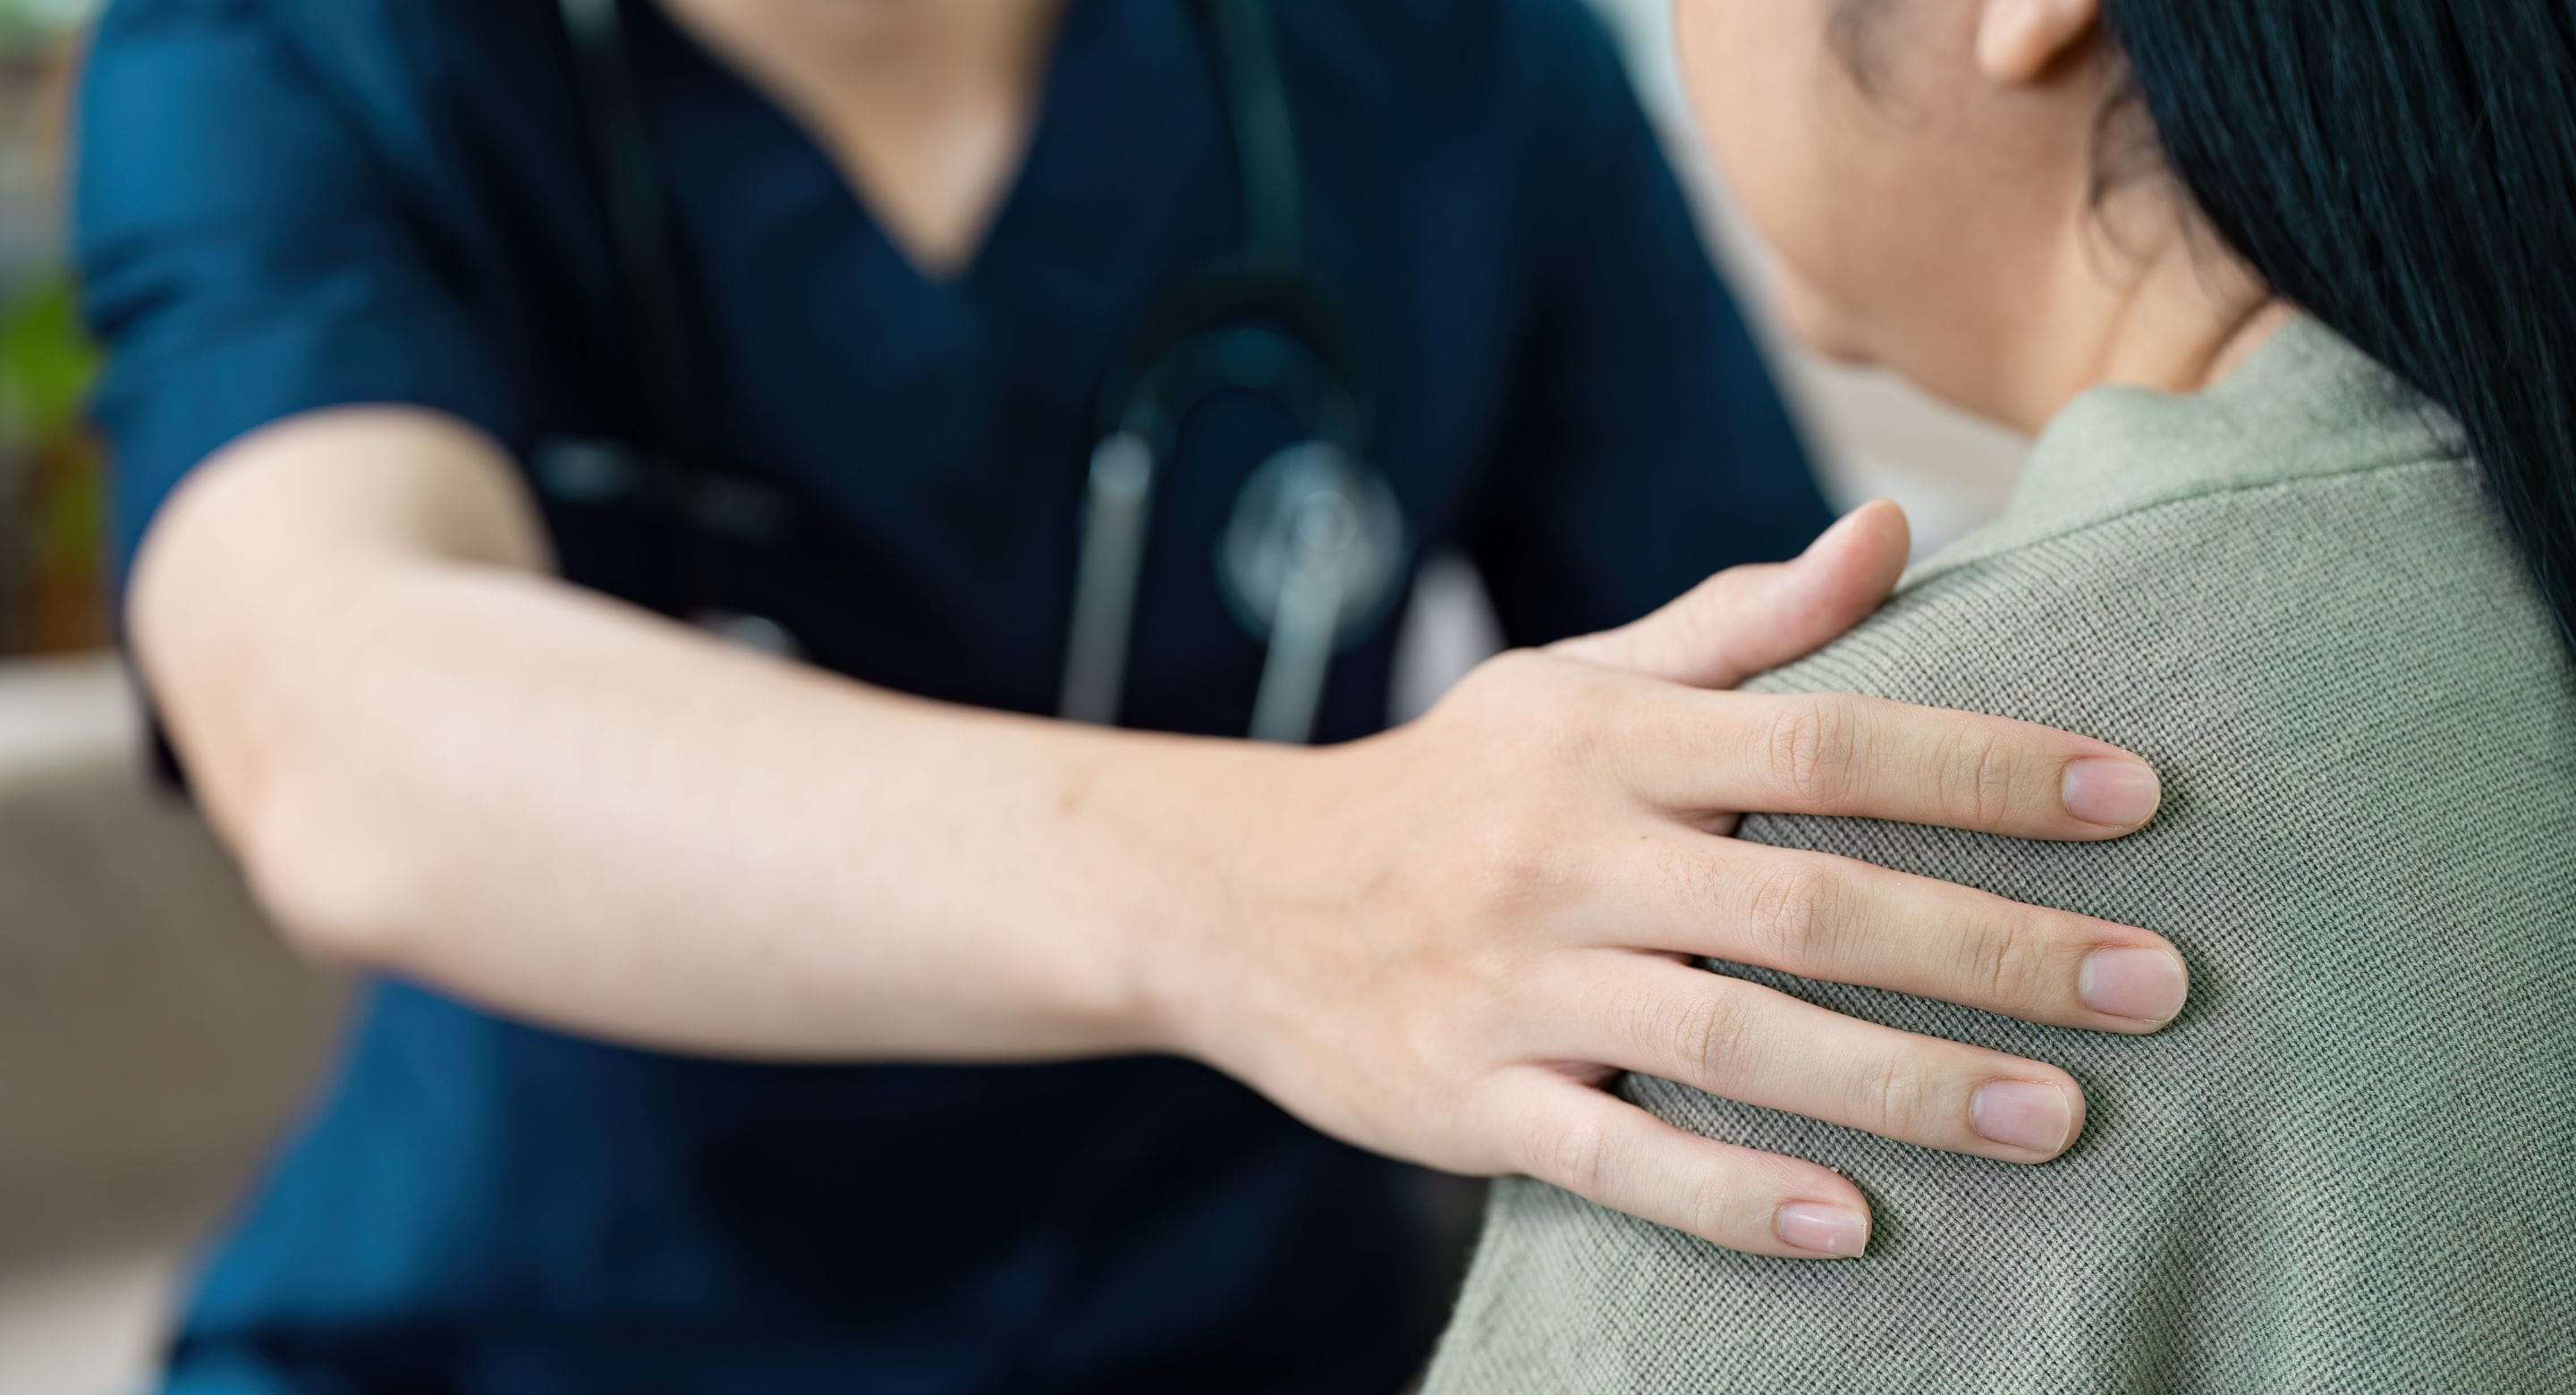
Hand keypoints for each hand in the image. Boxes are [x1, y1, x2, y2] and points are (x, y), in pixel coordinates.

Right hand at [1158, 502, 2185, 1259]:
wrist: (1239, 896)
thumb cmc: (1453, 786)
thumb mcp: (1576, 685)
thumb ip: (1741, 626)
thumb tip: (1893, 534)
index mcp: (1608, 742)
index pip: (1826, 739)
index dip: (1984, 765)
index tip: (2134, 795)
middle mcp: (1567, 857)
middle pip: (1810, 903)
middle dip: (1994, 946)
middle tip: (2156, 985)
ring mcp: (1515, 986)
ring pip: (1734, 1042)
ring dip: (1907, 1084)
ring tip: (2059, 1117)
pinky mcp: (1470, 1100)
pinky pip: (1616, 1158)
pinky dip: (1736, 1197)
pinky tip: (1855, 1224)